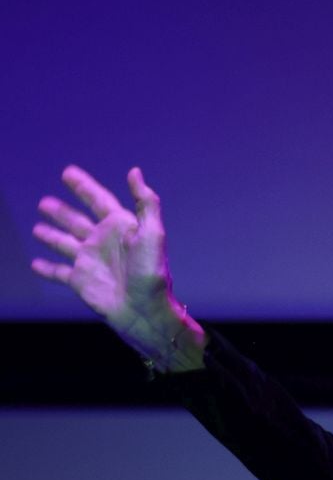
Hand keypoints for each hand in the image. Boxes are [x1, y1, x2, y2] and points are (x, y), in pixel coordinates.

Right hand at [31, 165, 203, 368]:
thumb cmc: (150, 270)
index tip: (67, 172)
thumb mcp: (152, 232)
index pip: (98, 200)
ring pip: (64, 243)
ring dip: (51, 236)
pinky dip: (46, 268)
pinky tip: (35, 264)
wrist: (143, 307)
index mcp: (120, 226)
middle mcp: (103, 241)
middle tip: (43, 202)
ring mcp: (90, 260)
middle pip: (76, 221)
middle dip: (61, 212)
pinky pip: (58, 272)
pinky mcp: (80, 280)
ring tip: (36, 228)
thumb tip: (134, 172)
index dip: (84, 186)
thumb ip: (145, 201)